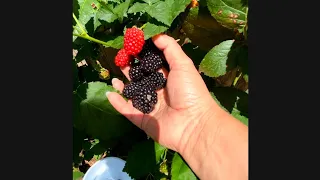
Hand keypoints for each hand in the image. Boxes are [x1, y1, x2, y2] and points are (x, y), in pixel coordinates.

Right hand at [106, 34, 218, 151]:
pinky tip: (110, 93)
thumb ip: (169, 48)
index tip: (131, 45)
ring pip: (133, 94)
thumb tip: (155, 35)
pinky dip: (118, 103)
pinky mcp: (143, 119)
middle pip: (141, 78)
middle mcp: (159, 91)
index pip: (153, 64)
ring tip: (114, 76)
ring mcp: (151, 106)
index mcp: (169, 78)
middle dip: (130, 69)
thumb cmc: (190, 91)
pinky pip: (127, 110)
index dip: (142, 55)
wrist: (194, 124)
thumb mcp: (183, 64)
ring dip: (123, 85)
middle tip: (120, 59)